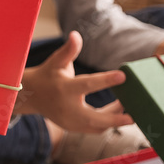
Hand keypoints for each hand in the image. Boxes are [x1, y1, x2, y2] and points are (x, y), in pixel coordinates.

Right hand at [16, 31, 132, 132]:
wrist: (30, 95)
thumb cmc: (47, 75)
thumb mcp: (56, 61)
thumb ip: (68, 50)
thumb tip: (76, 34)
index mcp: (64, 88)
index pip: (87, 84)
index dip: (105, 80)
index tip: (123, 75)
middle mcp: (66, 107)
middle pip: (94, 117)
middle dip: (115, 118)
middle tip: (134, 115)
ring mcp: (69, 121)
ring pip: (97, 125)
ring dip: (114, 120)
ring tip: (129, 110)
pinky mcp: (72, 127)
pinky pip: (94, 128)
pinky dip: (107, 123)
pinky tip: (118, 114)